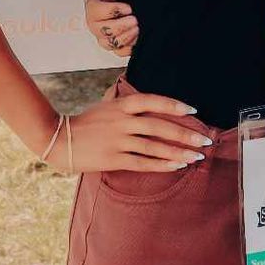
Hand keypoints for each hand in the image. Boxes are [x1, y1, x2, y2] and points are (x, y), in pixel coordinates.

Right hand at [51, 91, 210, 172]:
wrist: (59, 140)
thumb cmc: (86, 122)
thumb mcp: (106, 105)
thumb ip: (126, 101)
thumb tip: (148, 98)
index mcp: (121, 105)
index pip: (152, 101)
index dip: (173, 105)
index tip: (193, 111)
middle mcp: (121, 121)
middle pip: (159, 126)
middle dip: (185, 134)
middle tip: (205, 140)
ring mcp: (117, 141)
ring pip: (154, 147)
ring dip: (178, 152)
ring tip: (197, 157)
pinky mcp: (113, 159)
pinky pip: (143, 163)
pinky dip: (162, 165)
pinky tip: (177, 166)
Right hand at [84, 0, 137, 57]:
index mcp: (92, 5)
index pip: (96, 11)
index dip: (113, 11)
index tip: (128, 8)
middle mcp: (94, 23)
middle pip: (102, 30)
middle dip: (120, 26)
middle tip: (135, 20)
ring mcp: (102, 35)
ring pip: (109, 44)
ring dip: (125, 38)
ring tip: (137, 29)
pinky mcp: (112, 44)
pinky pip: (117, 53)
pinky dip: (128, 48)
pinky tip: (136, 38)